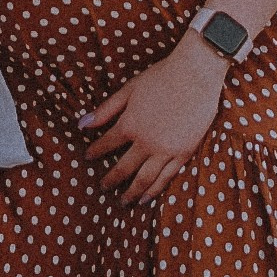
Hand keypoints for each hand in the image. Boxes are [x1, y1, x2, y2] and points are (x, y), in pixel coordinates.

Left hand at [81, 34, 227, 201]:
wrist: (195, 75)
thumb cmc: (161, 77)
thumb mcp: (129, 89)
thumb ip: (106, 109)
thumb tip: (81, 123)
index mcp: (130, 125)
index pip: (106, 144)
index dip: (95, 151)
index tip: (88, 157)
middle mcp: (145, 142)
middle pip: (123, 168)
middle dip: (111, 180)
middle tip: (103, 188)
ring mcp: (165, 150)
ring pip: (145, 179)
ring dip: (131, 192)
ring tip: (123, 202)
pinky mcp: (184, 153)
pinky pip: (167, 177)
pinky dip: (155, 190)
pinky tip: (147, 198)